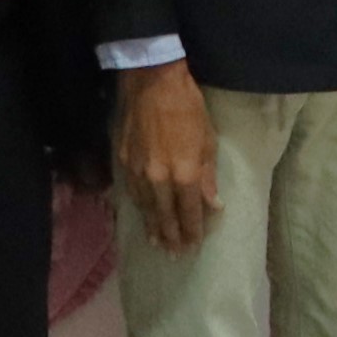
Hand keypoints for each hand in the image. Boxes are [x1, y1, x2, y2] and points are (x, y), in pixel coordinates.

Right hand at [113, 59, 220, 251]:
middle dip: (172, 236)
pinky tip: (142, 216)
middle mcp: (158, 179)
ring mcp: (137, 172)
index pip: (189, 211)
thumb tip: (213, 205)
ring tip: (158, 243)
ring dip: (153, 228)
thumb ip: (208, 177)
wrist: (151, 83)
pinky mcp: (123, 162)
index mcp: (184, 173)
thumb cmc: (187, 107)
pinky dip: (138, 209)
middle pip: (165, 216)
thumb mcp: (208, 140)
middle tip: (176, 254)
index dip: (192, 230)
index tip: (194, 245)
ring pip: (145, 209)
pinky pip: (131, 194)